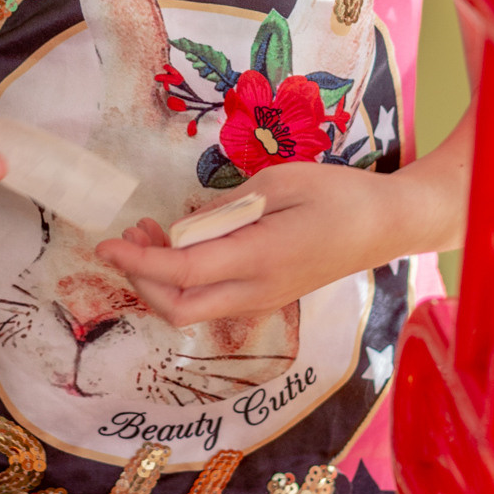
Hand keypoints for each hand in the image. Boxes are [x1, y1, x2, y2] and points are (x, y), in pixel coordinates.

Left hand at [95, 162, 415, 327]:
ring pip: (191, 311)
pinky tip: (184, 245)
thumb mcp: (280, 182)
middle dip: (139, 278)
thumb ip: (226, 210)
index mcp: (259, 259)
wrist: (389, 226)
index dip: (136, 262)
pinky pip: (210, 302)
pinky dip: (183, 281)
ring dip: (159, 279)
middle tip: (131, 233)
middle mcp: (256, 292)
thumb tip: (186, 230)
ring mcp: (262, 301)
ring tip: (149, 232)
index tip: (105, 244)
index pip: (180, 272)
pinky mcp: (267, 298)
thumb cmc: (340, 194)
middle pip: (176, 309)